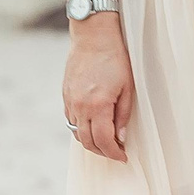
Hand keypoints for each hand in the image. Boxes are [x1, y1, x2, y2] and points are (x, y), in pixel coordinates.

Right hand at [63, 23, 134, 161]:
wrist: (93, 38)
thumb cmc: (115, 59)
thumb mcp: (128, 87)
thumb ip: (123, 115)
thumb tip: (121, 137)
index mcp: (98, 106)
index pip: (103, 140)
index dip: (113, 153)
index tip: (123, 156)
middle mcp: (80, 107)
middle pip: (87, 141)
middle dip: (102, 152)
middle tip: (116, 152)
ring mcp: (70, 101)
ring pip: (76, 133)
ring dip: (90, 142)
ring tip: (105, 142)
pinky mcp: (65, 95)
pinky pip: (70, 120)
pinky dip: (81, 129)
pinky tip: (93, 127)